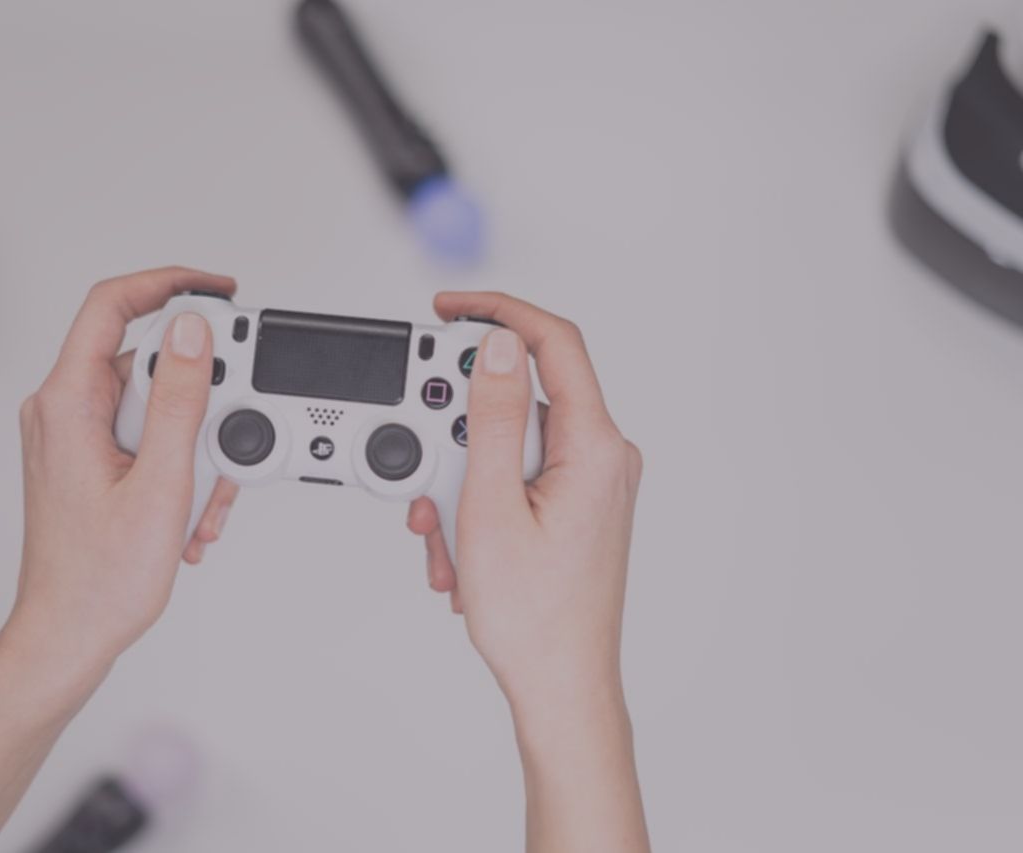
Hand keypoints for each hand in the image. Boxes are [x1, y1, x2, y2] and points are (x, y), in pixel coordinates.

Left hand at [13, 267, 239, 669]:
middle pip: (148, 363)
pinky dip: (178, 465)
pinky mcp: (89, 459)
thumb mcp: (160, 484)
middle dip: (202, 400)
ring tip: (200, 500)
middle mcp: (63, 411)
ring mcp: (74, 436)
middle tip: (225, 436)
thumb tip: (193, 334)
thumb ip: (180, 401)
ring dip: (194, 447)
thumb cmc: (98, 580)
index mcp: (67, 404)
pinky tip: (186, 511)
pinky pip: (145, 437)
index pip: (111, 305)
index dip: (168, 284)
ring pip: (154, 407)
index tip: (215, 291)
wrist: (68, 636)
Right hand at [408, 292, 642, 710]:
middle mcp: (603, 457)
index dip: (497, 312)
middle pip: (516, 399)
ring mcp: (591, 482)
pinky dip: (478, 498)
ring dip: (460, 477)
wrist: (561, 684)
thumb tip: (498, 347)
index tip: (449, 308)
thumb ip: (491, 418)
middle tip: (425, 469)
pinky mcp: (575, 504)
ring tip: (444, 532)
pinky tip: (462, 545)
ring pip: (507, 444)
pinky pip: (517, 475)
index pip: (553, 343)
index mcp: (595, 447)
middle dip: (456, 431)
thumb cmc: (535, 617)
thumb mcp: (491, 507)